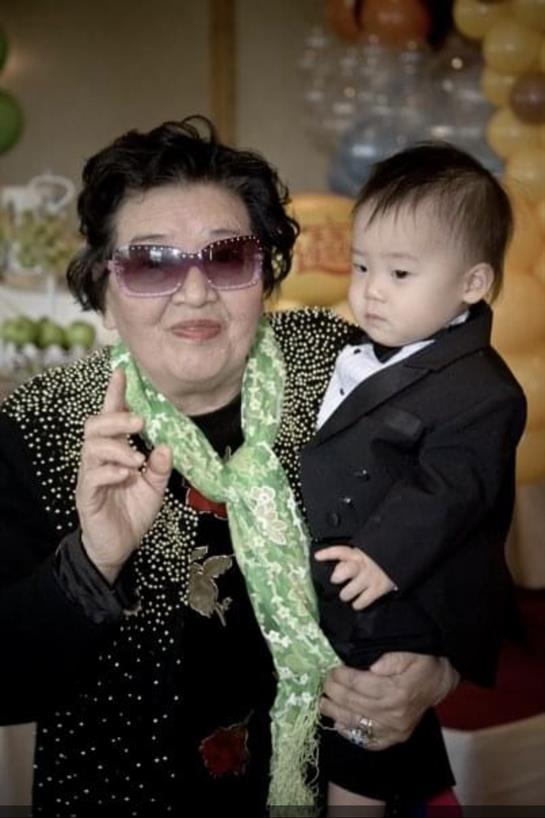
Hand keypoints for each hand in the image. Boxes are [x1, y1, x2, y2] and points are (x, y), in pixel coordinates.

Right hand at [76, 367, 172, 582]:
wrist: (119, 546)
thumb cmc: (133, 511)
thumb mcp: (155, 487)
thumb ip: (160, 467)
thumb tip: (167, 445)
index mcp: (115, 451)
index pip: (111, 417)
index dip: (115, 394)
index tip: (121, 372)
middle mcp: (99, 458)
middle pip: (96, 426)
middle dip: (117, 418)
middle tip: (141, 422)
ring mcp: (90, 475)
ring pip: (92, 447)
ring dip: (118, 448)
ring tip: (138, 459)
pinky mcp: (87, 495)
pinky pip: (93, 476)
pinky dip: (111, 471)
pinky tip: (127, 475)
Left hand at [314, 544, 394, 608]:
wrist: (400, 559)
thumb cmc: (378, 558)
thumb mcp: (366, 551)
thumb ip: (351, 557)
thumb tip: (337, 567)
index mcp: (357, 554)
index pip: (340, 551)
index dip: (328, 553)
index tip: (317, 556)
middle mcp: (362, 566)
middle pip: (344, 572)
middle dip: (337, 577)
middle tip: (337, 580)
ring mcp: (369, 578)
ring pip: (350, 591)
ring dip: (346, 594)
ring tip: (347, 594)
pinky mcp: (378, 589)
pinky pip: (363, 601)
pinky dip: (358, 604)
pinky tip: (357, 602)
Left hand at [320, 652, 458, 749]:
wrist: (439, 682)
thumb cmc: (423, 664)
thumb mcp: (410, 653)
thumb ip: (392, 659)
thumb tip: (372, 666)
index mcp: (397, 691)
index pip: (360, 684)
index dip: (342, 676)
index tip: (332, 669)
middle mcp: (395, 714)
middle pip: (355, 703)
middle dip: (335, 692)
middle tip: (325, 682)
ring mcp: (394, 730)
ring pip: (357, 723)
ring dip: (336, 713)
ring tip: (323, 703)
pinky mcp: (394, 738)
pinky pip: (368, 741)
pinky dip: (351, 733)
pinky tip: (339, 724)